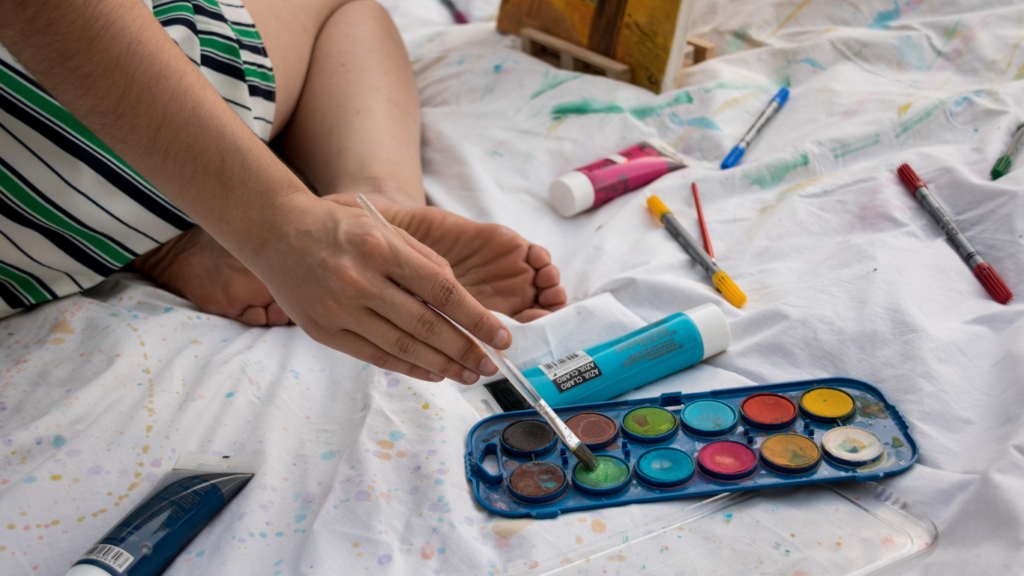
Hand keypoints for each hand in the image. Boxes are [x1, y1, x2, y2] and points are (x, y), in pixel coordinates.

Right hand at [242, 192, 508, 383]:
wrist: (275, 232)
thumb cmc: (341, 228)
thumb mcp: (386, 228)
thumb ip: (425, 261)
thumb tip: (461, 302)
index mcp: (381, 248)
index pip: (443, 291)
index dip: (477, 318)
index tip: (502, 336)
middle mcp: (359, 280)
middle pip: (427, 325)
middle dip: (465, 349)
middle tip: (490, 366)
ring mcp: (338, 309)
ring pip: (403, 347)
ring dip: (441, 365)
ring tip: (467, 374)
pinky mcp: (323, 331)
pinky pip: (375, 356)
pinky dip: (408, 368)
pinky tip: (433, 373)